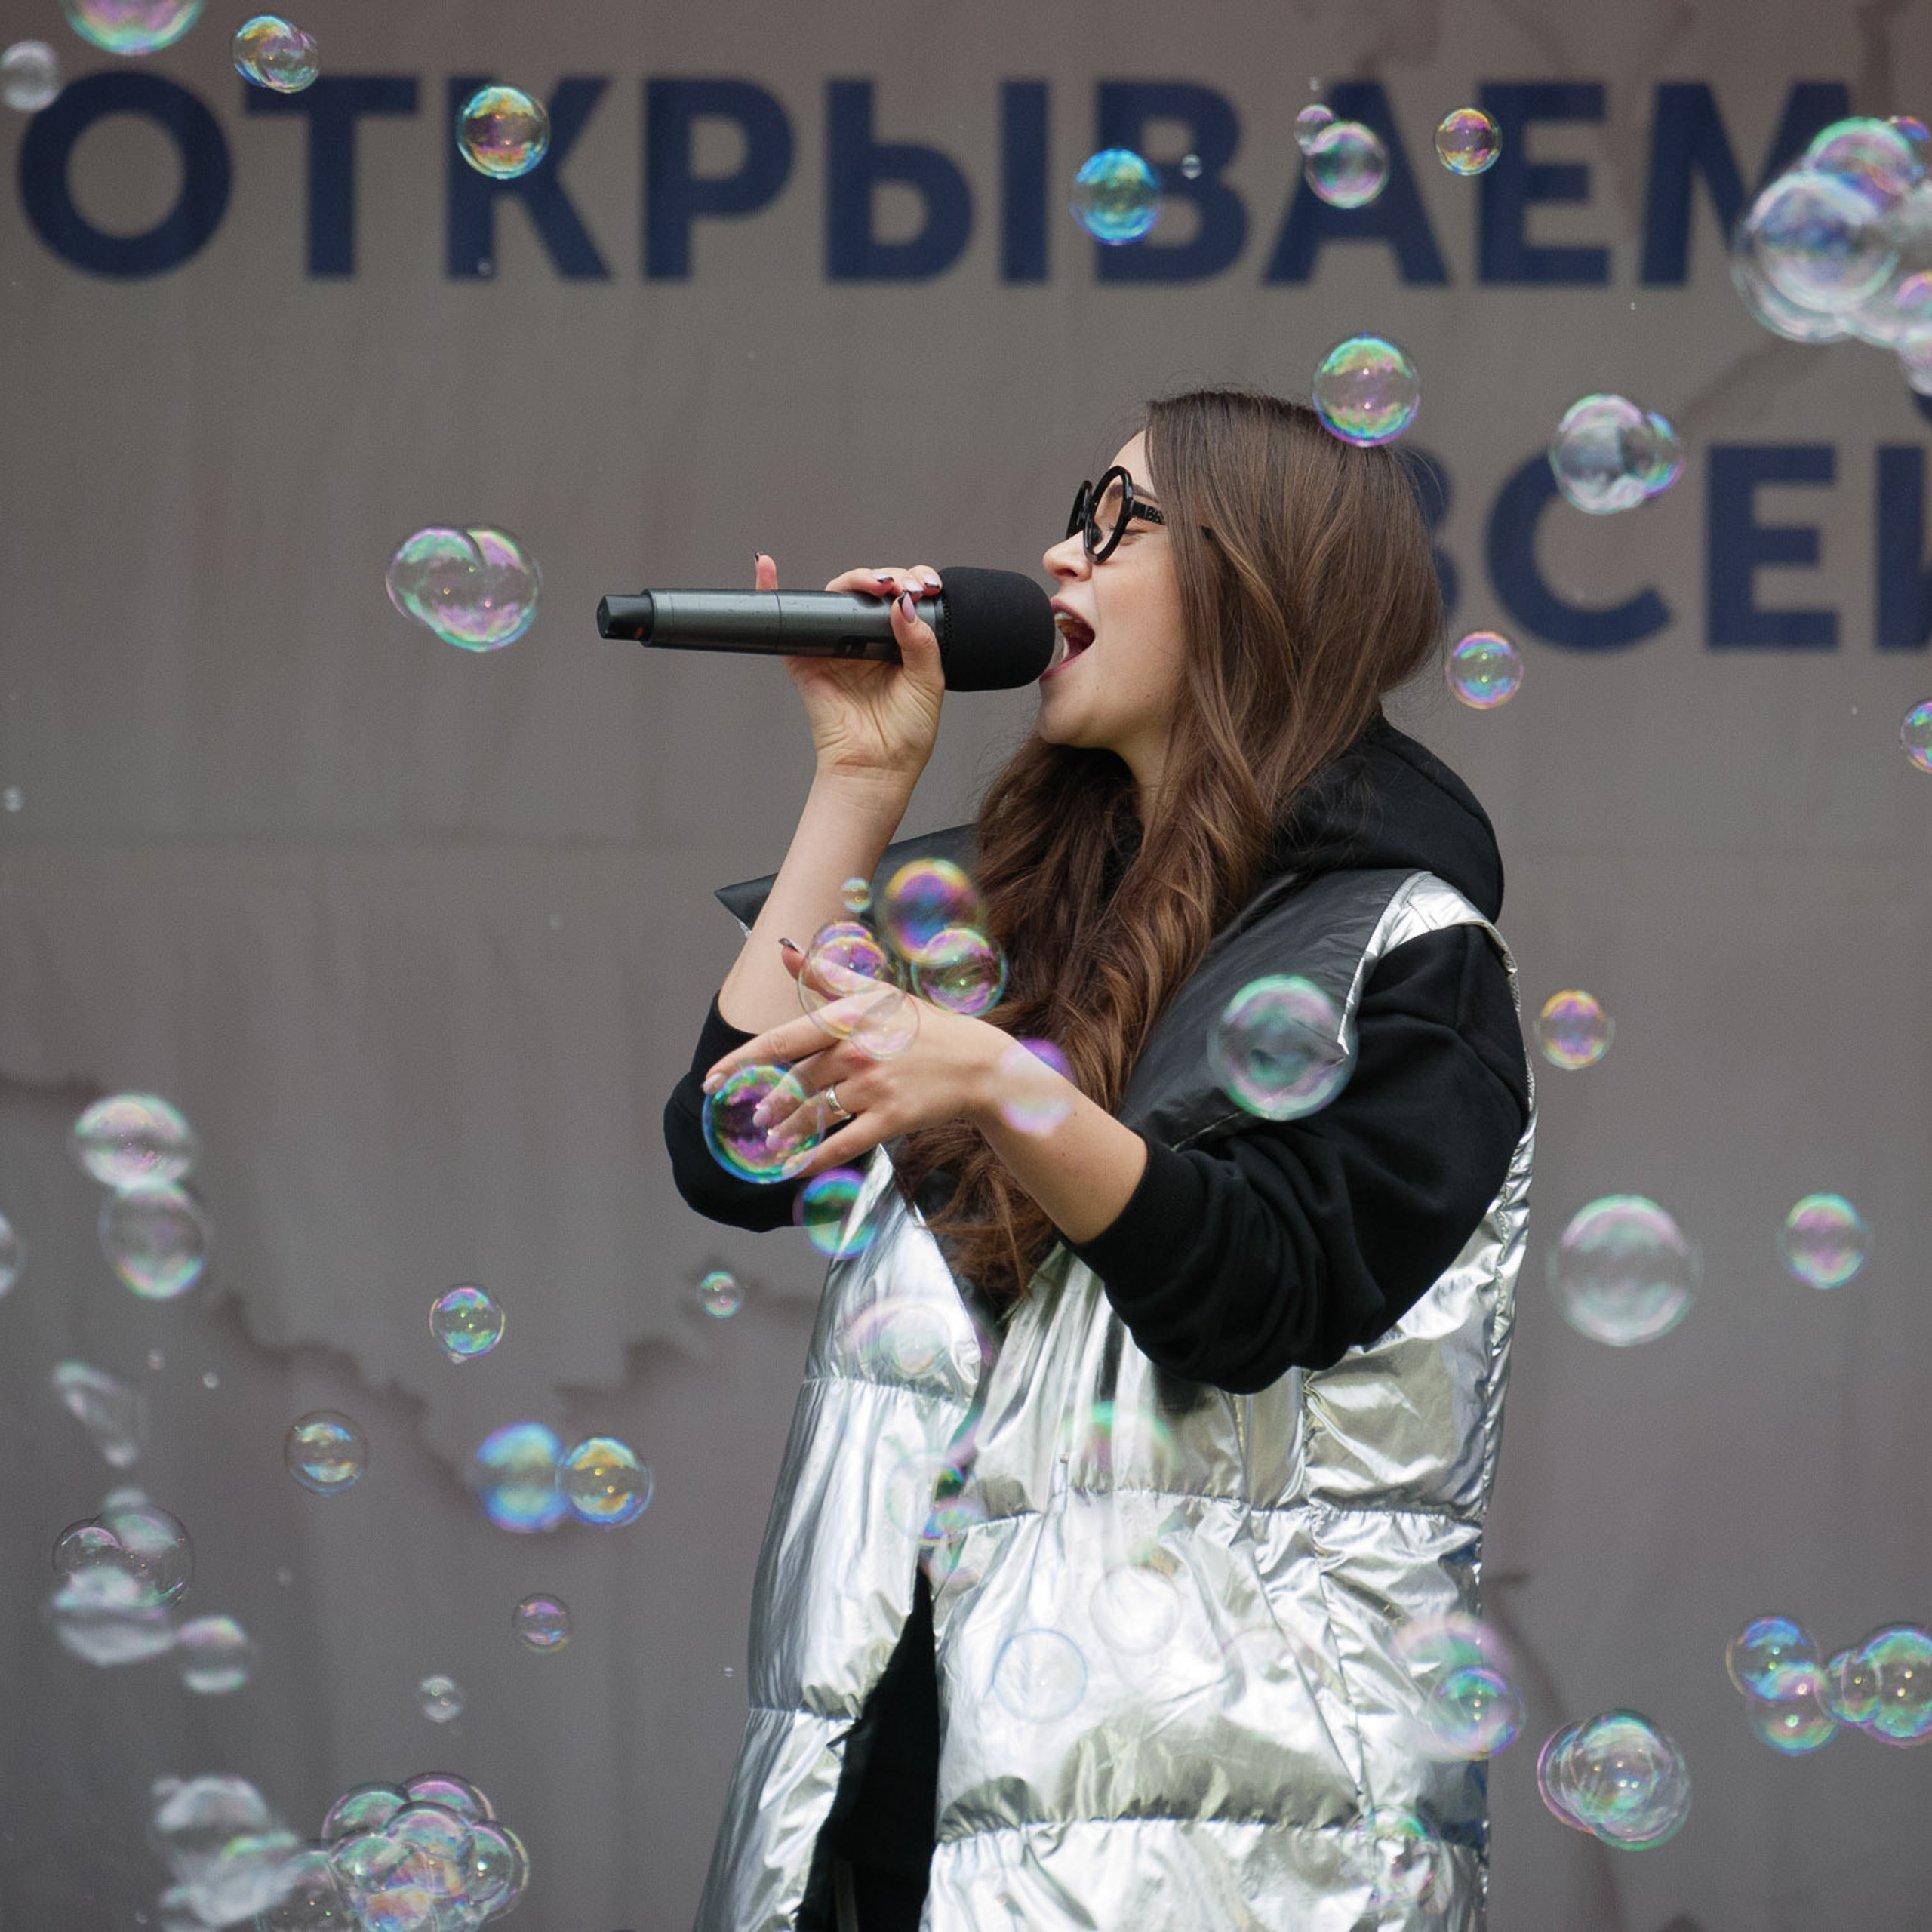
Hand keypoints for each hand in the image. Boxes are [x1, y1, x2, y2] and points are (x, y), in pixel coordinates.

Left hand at [702, 939, 1003, 1180]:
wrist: (977, 1063)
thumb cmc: (922, 1025)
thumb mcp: (876, 992)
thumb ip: (826, 976)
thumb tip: (784, 950)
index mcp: (848, 1018)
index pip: (780, 1041)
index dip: (740, 1062)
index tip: (712, 1080)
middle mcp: (855, 1051)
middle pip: (795, 1083)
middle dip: (768, 1104)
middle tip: (754, 1118)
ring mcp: (873, 1087)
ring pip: (813, 1114)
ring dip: (786, 1131)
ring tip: (772, 1140)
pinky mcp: (891, 1118)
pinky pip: (842, 1144)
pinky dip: (814, 1159)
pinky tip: (794, 1169)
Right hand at [754, 552, 944, 785]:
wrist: (878, 767)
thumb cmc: (906, 733)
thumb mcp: (927, 681)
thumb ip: (921, 640)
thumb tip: (904, 602)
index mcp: (897, 643)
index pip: (902, 597)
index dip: (913, 581)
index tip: (927, 585)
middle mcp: (865, 640)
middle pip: (869, 589)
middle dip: (888, 577)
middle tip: (900, 586)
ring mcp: (834, 647)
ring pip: (837, 597)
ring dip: (854, 579)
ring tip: (873, 583)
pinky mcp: (805, 658)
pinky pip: (788, 620)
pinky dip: (771, 590)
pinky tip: (766, 566)